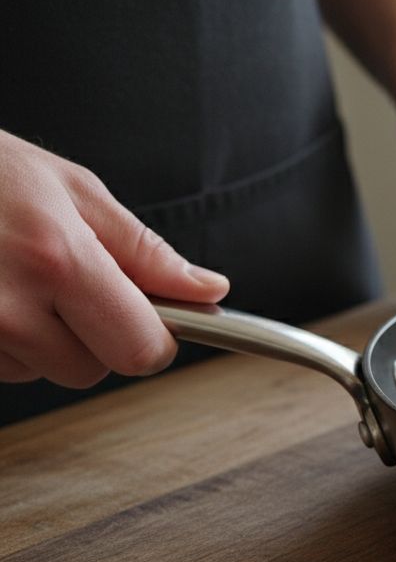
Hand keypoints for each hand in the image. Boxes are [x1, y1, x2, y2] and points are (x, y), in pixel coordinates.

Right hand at [0, 130, 228, 387]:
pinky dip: (0, 341)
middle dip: (93, 337)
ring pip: (40, 372)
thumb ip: (144, 250)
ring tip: (10, 275)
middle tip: (65, 283)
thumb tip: (208, 291)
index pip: (139, 348)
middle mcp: (7, 306)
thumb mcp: (70, 189)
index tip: (150, 319)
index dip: (154, 338)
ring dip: (39, 338)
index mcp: (57, 259)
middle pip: (91, 371)